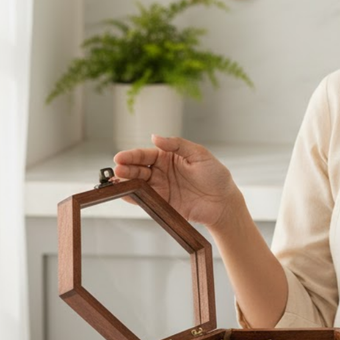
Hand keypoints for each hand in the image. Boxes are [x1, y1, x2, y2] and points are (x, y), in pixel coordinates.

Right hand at [113, 135, 241, 228]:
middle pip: (139, 168)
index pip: (147, 154)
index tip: (121, 157)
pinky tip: (123, 194)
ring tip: (115, 181)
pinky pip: (144, 198)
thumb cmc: (215, 176)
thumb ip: (177, 145)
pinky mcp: (162, 202)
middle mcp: (162, 171)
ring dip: (126, 182)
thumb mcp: (199, 154)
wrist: (224, 203)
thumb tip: (155, 137)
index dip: (133, 155)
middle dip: (126, 168)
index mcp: (170, 156)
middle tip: (117, 170)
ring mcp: (161, 187)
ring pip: (138, 183)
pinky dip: (132, 197)